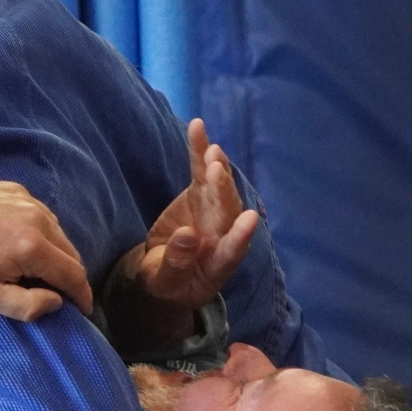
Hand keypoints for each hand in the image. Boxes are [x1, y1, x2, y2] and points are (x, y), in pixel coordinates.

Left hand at [0, 175, 92, 320]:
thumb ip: (25, 305)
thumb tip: (56, 302)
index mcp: (34, 247)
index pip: (75, 275)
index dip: (83, 296)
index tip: (85, 310)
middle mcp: (38, 219)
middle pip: (70, 252)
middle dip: (71, 276)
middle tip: (63, 293)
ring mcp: (26, 199)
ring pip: (56, 230)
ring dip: (57, 252)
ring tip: (43, 270)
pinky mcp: (12, 189)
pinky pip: (38, 214)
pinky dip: (41, 232)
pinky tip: (23, 242)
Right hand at [104, 120, 257, 348]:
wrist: (162, 271)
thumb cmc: (166, 284)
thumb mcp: (163, 282)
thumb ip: (176, 263)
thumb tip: (187, 234)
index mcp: (217, 263)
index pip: (233, 249)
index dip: (241, 235)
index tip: (249, 219)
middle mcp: (222, 234)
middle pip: (227, 212)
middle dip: (224, 191)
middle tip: (216, 171)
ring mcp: (213, 211)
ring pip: (219, 187)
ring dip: (217, 168)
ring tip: (211, 150)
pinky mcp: (200, 194)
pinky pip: (202, 170)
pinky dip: (200, 149)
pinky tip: (197, 126)